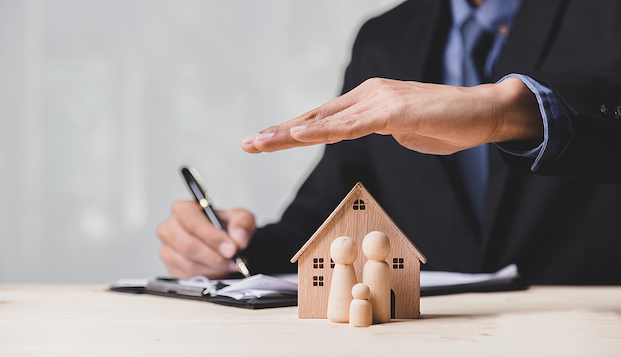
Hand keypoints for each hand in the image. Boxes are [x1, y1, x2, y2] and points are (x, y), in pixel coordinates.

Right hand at [157, 201, 255, 278]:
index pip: (192, 221)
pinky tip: (219, 269)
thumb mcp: (241, 218)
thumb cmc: (226, 227)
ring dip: (214, 267)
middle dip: (214, 256)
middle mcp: (170, 229)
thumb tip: (238, 237)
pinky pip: (189, 277)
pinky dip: (209, 276)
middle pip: (188, 245)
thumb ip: (242, 223)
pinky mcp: (172, 269)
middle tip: (233, 259)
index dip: (212, 237)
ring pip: (189, 264)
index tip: (231, 248)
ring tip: (229, 264)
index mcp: (183, 209)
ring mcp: (168, 250)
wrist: (224, 244)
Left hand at [240, 77, 541, 154]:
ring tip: (259, 142)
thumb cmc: (444, 124)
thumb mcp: (401, 130)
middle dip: (278, 133)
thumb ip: (374, 129)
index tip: (263, 142)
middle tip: (247, 143)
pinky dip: (324, 130)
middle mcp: (366, 96)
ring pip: (326, 120)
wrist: (484, 113)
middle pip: (314, 117)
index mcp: (366, 102)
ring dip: (290, 133)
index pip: (321, 119)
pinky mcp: (394, 109)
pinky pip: (353, 124)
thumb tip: (356, 133)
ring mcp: (379, 100)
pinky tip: (300, 134)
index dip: (290, 131)